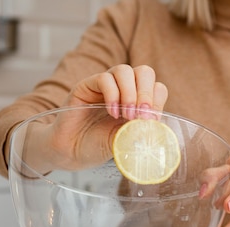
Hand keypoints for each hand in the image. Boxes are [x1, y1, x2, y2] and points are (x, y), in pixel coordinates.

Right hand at [20, 65, 167, 173]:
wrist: (72, 151)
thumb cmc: (99, 146)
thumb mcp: (126, 141)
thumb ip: (140, 133)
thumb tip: (157, 130)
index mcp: (138, 102)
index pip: (157, 87)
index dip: (157, 101)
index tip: (152, 121)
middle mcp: (124, 90)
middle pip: (144, 72)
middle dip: (147, 93)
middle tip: (143, 115)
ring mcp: (105, 86)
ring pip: (125, 71)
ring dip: (130, 94)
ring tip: (127, 116)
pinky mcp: (87, 85)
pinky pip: (104, 78)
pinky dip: (112, 95)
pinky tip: (112, 113)